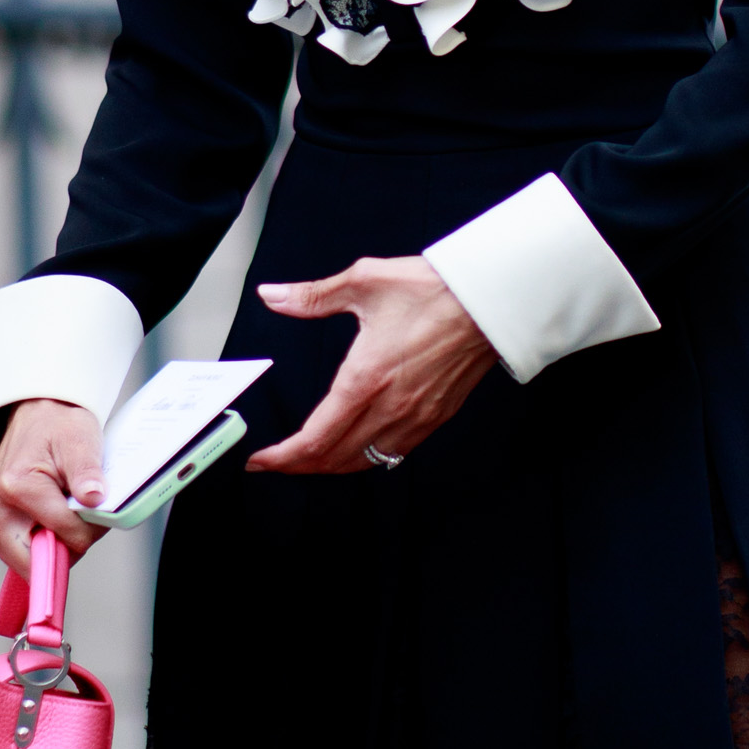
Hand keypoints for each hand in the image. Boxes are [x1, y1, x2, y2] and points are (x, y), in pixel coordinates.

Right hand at [0, 398, 106, 567]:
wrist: (36, 418)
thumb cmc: (60, 428)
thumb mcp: (81, 442)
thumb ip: (88, 473)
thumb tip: (94, 499)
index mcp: (14, 486)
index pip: (64, 537)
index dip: (89, 529)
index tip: (95, 506)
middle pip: (39, 562)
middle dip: (65, 544)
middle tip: (77, 511)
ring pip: (29, 562)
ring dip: (53, 543)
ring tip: (60, 507)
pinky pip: (20, 555)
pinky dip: (39, 541)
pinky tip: (45, 514)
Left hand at [246, 256, 494, 474]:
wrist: (488, 300)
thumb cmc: (432, 289)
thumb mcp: (363, 282)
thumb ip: (312, 296)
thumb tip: (273, 295)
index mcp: (365, 378)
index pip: (315, 438)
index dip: (283, 457)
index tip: (260, 460)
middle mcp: (390, 407)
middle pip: (334, 458)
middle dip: (298, 466)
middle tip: (274, 463)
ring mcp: (415, 417)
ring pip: (363, 462)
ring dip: (330, 467)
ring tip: (307, 460)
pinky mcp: (435, 416)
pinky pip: (392, 453)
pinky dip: (364, 459)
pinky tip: (355, 449)